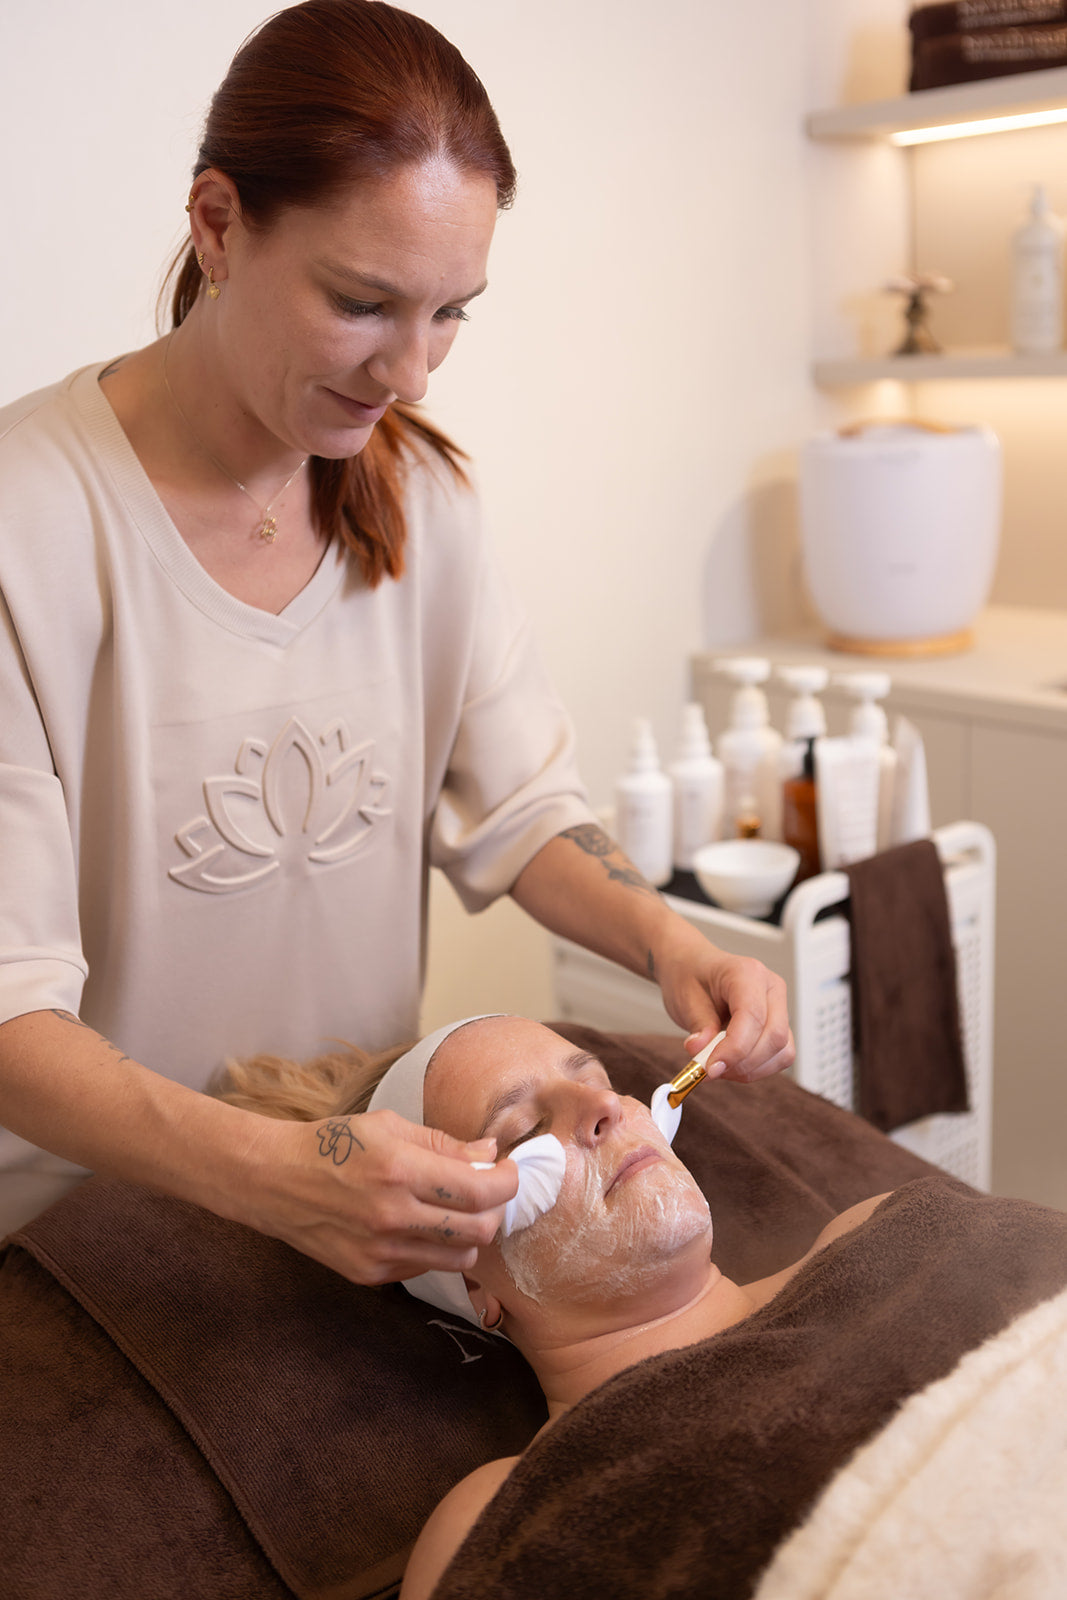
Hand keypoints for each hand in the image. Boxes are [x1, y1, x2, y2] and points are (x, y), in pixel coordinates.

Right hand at [235, 1109, 519, 1286]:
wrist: (273, 1181)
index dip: (508, 1181)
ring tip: (457, 1210)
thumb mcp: (388, 1127)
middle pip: (480, 1230)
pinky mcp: (370, 1274)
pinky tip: (420, 1225)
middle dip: (496, 1209)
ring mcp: (380, 1251)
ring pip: (460, 1258)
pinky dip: (436, 1248)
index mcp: (400, 1170)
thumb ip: (444, 1143)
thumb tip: (490, 1152)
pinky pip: (425, 1267)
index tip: (509, 1170)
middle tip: (489, 1191)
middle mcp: (392, 1215)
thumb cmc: (332, 1144)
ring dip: (470, 1234)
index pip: (481, 1189)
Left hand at [649, 916, 794, 1082]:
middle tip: (710, 1070)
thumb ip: (699, 1027)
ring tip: (719, 1066)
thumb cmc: (690, 976)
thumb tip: (701, 1054)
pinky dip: (757, 1069)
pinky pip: (780, 1056)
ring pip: (782, 1051)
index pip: (753, 1017)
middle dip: (742, 1062)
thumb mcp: (686, 998)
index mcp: (747, 973)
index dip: (734, 1049)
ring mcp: (779, 1006)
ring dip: (750, 1069)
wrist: (692, 968)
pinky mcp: (779, 1025)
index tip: (711, 1067)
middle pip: (774, 1037)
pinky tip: (733, 1064)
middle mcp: (770, 988)